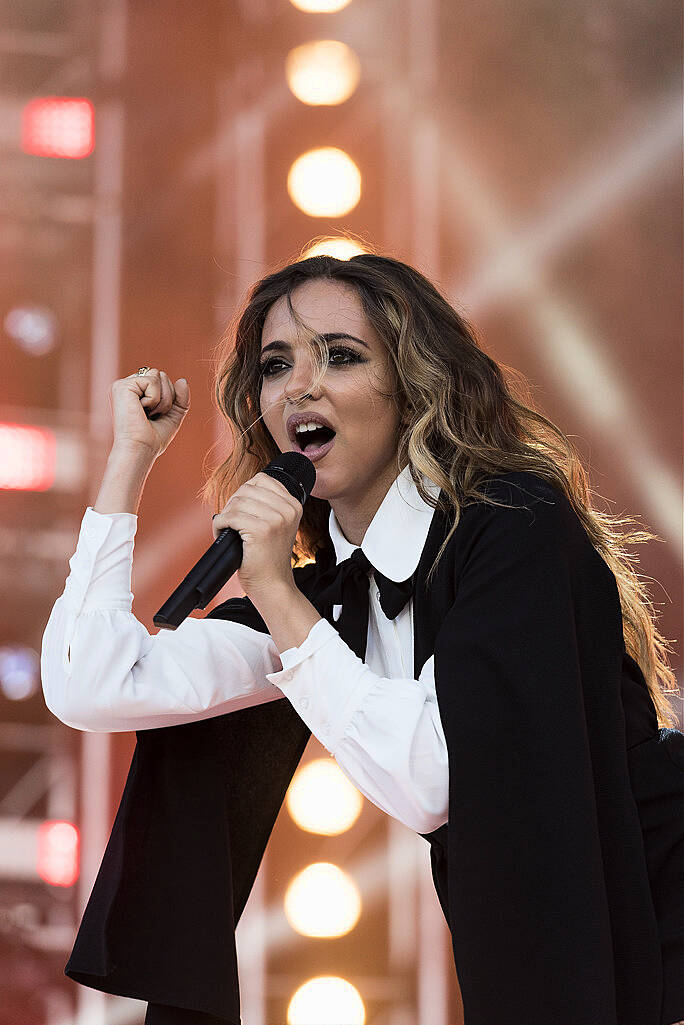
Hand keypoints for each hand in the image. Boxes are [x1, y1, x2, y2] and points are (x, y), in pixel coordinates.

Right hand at [109, 368, 189, 458]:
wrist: (141, 450)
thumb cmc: (153, 438)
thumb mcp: (172, 416)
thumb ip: (180, 398)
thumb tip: (183, 380)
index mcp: (136, 392)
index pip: (162, 380)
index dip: (169, 398)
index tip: (156, 416)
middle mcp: (127, 386)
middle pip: (161, 375)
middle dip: (166, 397)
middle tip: (152, 415)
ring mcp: (122, 385)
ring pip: (158, 375)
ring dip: (161, 399)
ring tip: (147, 413)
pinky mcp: (122, 386)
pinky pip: (152, 381)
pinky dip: (154, 398)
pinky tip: (141, 410)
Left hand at [211, 471, 303, 598]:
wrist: (273, 584)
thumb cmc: (268, 557)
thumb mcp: (277, 525)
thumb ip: (267, 504)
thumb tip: (240, 490)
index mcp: (294, 504)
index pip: (262, 479)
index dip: (244, 492)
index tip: (240, 510)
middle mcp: (288, 509)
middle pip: (247, 489)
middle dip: (233, 504)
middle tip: (230, 522)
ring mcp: (276, 519)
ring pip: (237, 502)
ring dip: (225, 515)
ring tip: (227, 529)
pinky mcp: (261, 530)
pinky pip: (230, 517)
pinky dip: (220, 525)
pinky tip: (222, 533)